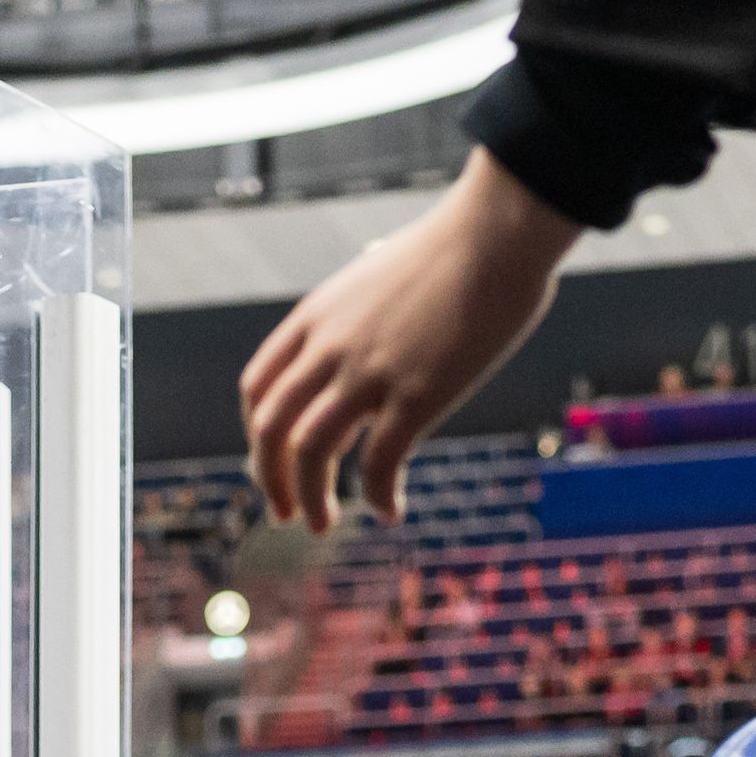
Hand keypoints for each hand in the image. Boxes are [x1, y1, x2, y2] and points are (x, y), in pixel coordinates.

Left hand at [240, 149, 586, 531]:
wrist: (496, 233)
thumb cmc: (455, 250)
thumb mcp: (381, 281)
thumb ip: (361, 323)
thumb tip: (371, 356)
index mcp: (316, 316)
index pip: (259, 387)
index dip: (259, 435)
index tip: (275, 462)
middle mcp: (329, 346)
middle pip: (270, 427)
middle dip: (270, 479)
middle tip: (286, 511)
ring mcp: (368, 371)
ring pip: (309, 452)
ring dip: (310, 498)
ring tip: (323, 523)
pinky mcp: (414, 396)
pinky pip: (379, 464)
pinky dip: (377, 496)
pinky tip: (391, 511)